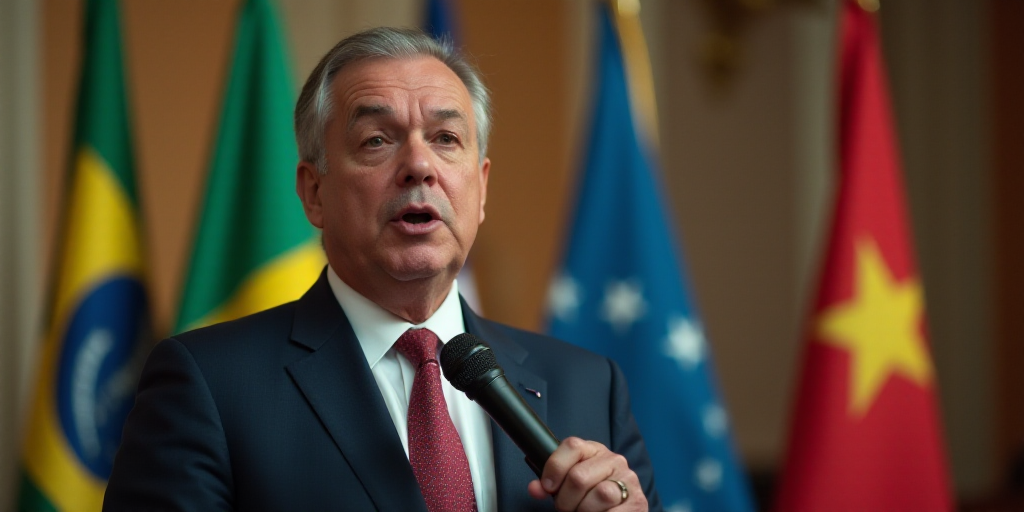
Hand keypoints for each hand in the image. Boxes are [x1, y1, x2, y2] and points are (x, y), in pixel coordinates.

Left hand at [527, 437, 647, 510]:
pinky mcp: (637, 501)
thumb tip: (535, 488)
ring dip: (583, 511)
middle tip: (566, 508)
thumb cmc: (590, 496)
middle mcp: (613, 460)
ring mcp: (628, 479)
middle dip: (566, 500)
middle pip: (579, 476)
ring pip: (599, 494)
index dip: (555, 467)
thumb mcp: (570, 484)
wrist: (621, 509)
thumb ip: (551, 484)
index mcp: (593, 450)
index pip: (572, 446)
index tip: (548, 487)